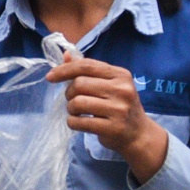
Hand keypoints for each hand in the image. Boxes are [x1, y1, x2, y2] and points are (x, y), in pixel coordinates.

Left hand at [48, 57, 168, 179]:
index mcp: (120, 74)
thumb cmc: (119, 106)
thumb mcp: (109, 85)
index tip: (50, 77)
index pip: (86, 66)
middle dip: (69, 93)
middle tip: (74, 100)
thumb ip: (88, 71)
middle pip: (79, 84)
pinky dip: (72, 122)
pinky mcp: (113, 128)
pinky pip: (79, 122)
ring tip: (77, 112)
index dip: (64, 70)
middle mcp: (122, 89)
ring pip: (77, 103)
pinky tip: (79, 122)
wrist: (138, 134)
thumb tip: (65, 55)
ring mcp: (119, 109)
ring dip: (70, 109)